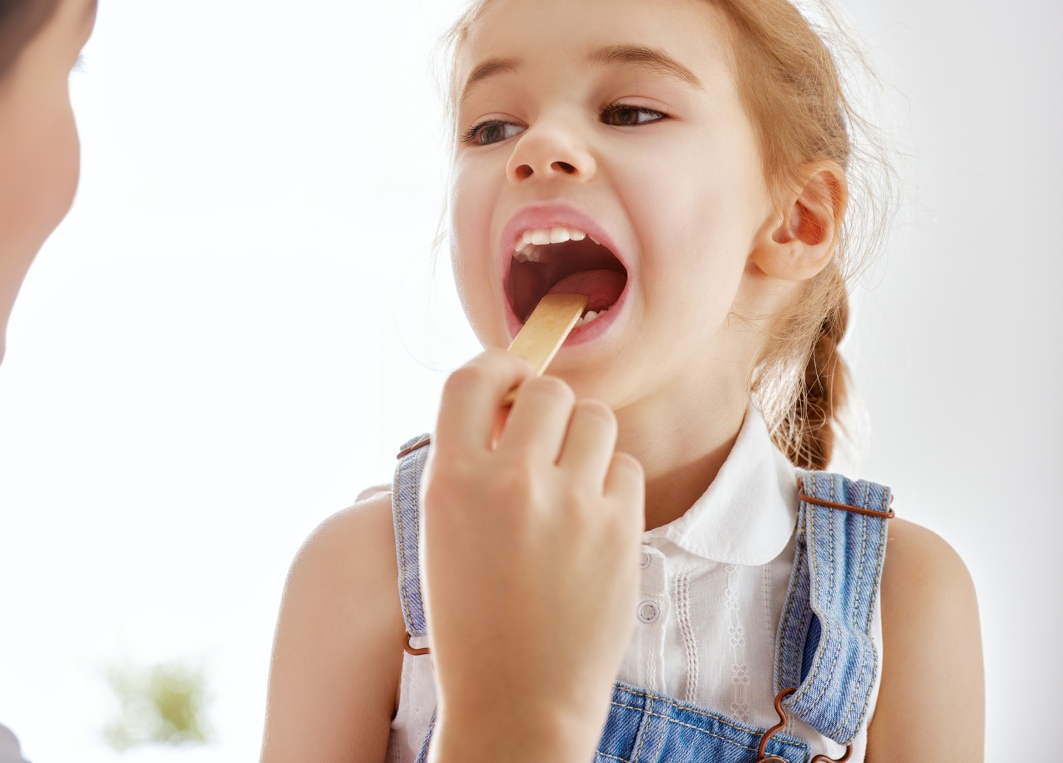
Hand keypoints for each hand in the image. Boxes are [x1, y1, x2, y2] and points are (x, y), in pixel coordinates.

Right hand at [421, 349, 643, 762]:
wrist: (518, 701)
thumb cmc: (472, 617)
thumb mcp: (441, 531)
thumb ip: (468, 462)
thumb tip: (509, 399)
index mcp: (451, 481)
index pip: (472, 377)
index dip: (496, 365)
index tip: (510, 376)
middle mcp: (510, 483)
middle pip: (546, 389)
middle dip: (546, 408)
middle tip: (542, 442)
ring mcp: (570, 505)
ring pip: (595, 418)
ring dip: (584, 438)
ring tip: (570, 480)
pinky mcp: (620, 530)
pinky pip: (625, 466)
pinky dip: (611, 483)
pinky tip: (592, 520)